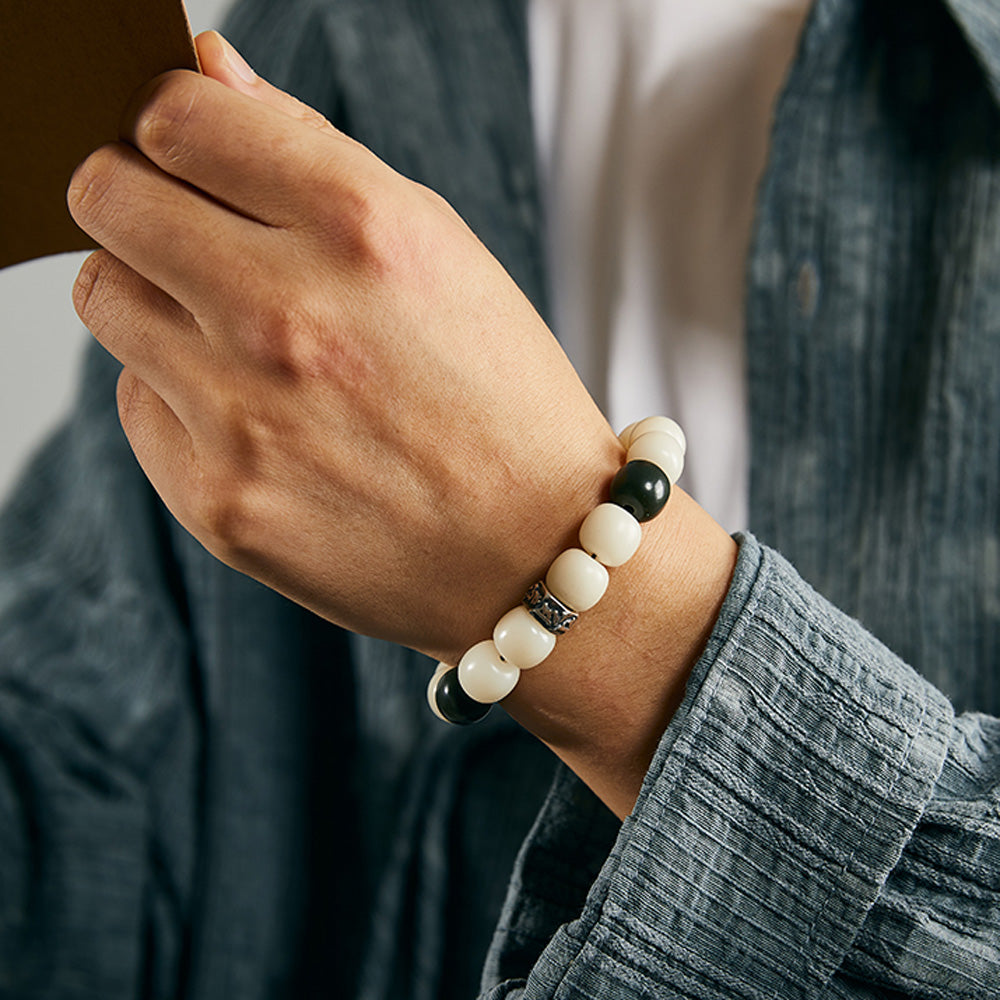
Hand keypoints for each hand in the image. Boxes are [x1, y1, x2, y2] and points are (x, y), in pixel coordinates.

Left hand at [67, 32, 618, 662]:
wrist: (537, 552)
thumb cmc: (501, 396)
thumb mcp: (441, 251)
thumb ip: (309, 151)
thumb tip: (205, 70)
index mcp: (363, 228)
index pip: (175, 116)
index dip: (169, 121)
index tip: (184, 148)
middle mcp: (290, 315)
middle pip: (107, 199)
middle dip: (136, 200)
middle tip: (187, 235)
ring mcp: (244, 417)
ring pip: (106, 299)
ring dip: (156, 299)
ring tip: (241, 341)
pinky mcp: (218, 501)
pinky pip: (138, 404)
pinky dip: (180, 397)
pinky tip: (261, 422)